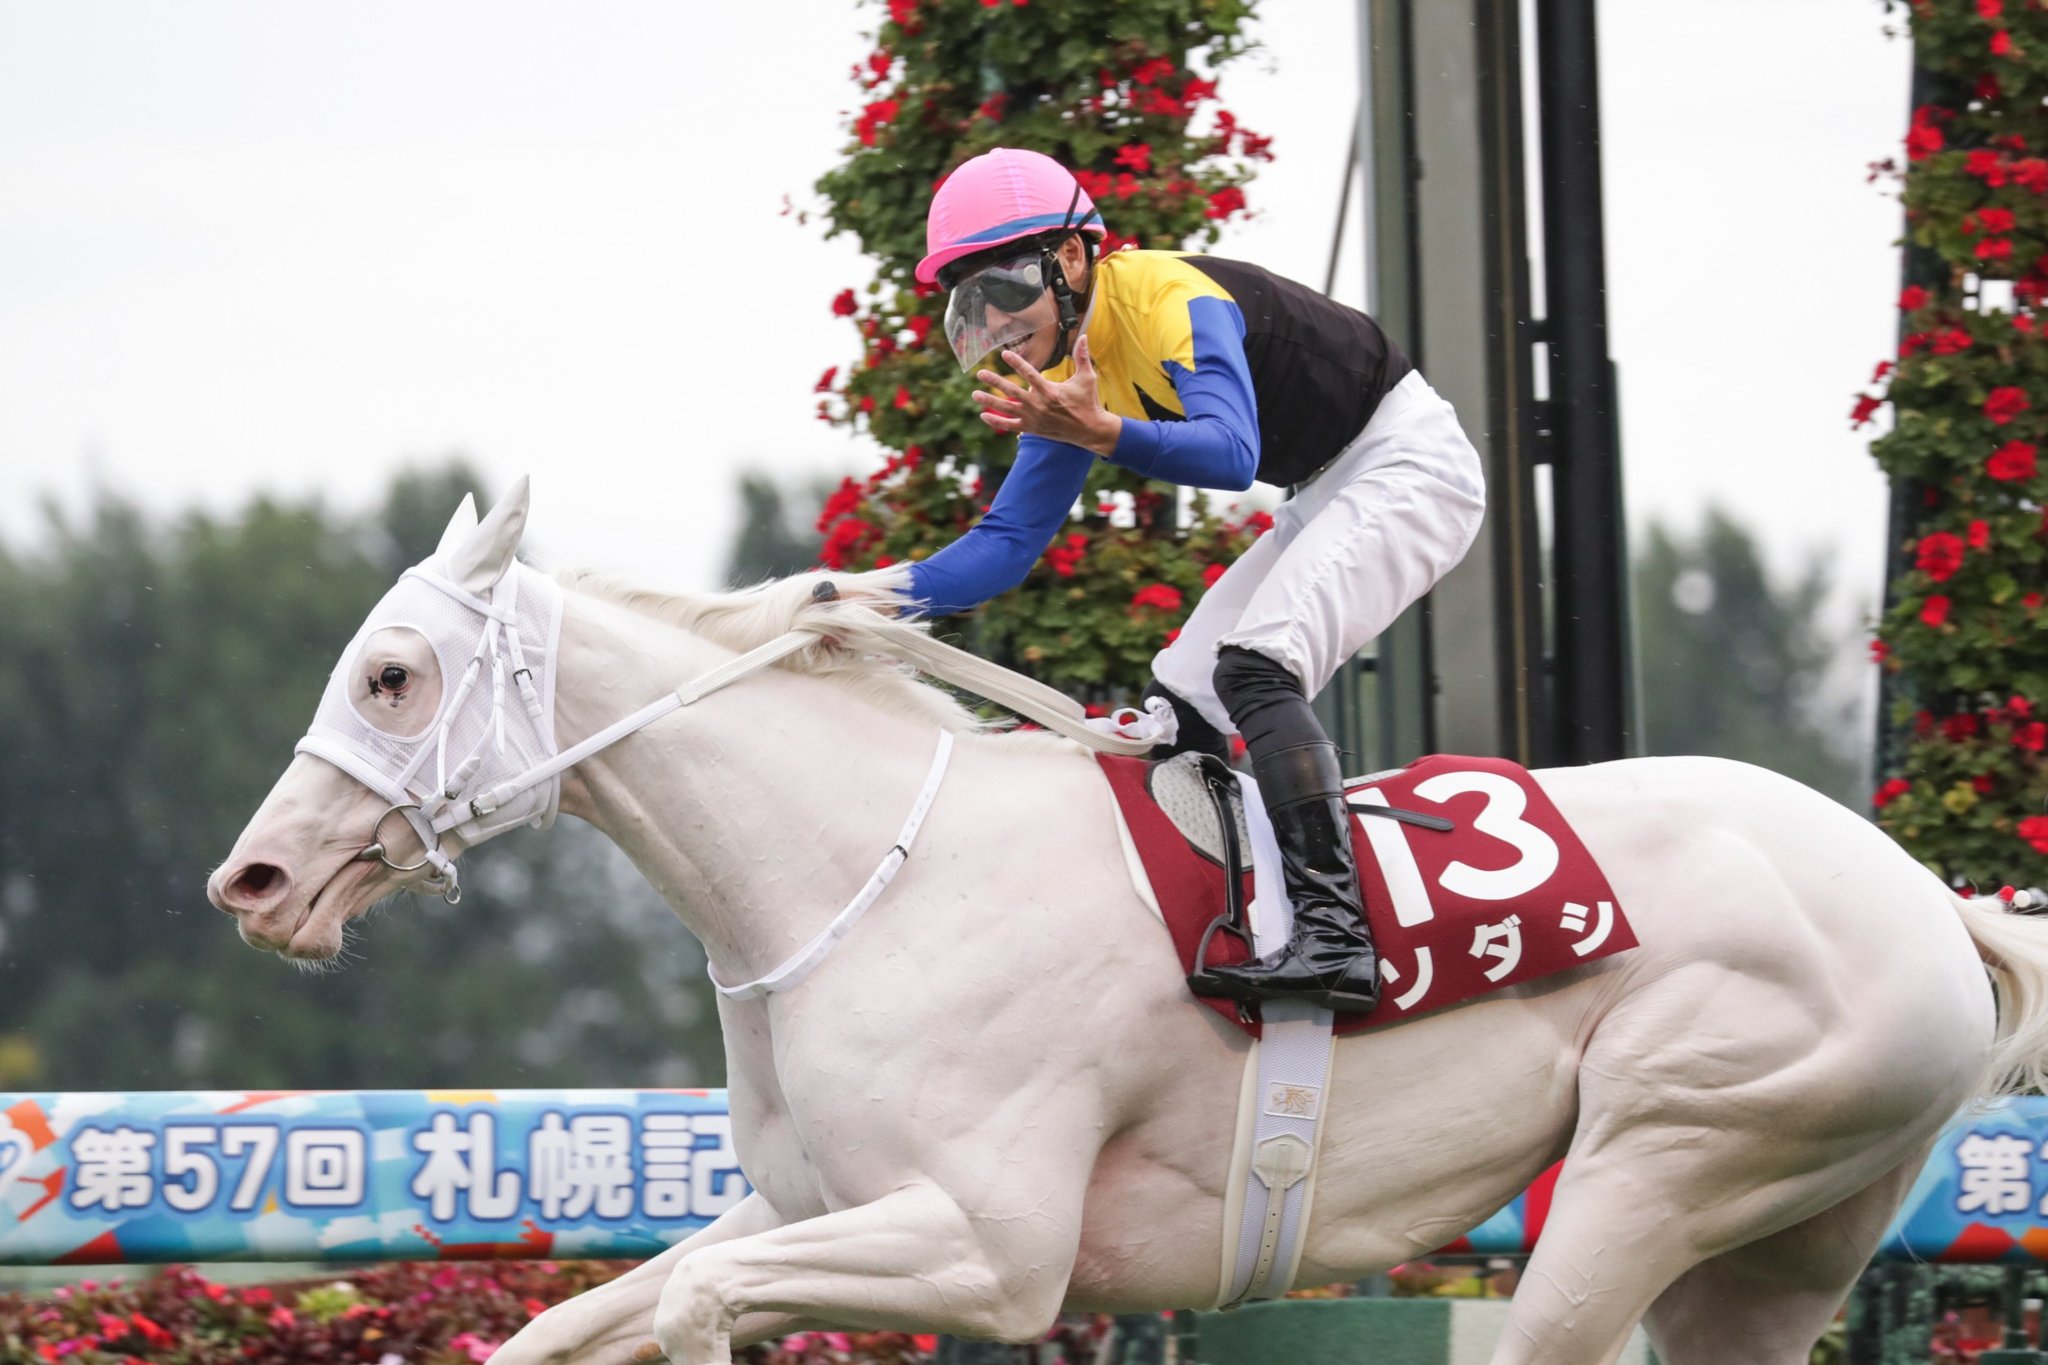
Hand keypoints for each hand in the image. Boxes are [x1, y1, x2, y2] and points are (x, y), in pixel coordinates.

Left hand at [973, 335, 1121, 455]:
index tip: (1004, 353)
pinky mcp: (1032, 429)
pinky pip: (1010, 425)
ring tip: (974, 394)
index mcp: (1050, 391)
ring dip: (989, 401)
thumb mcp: (1087, 378)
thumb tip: (1083, 335)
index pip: (1029, 373)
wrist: (1089, 430)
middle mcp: (1038, 405)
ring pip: (1007, 409)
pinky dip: (997, 422)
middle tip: (980, 373)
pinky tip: (983, 416)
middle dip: (994, 381)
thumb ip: (1082, 356)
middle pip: (1011, 391)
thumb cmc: (1088, 402)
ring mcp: (1033, 418)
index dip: (1016, 363)